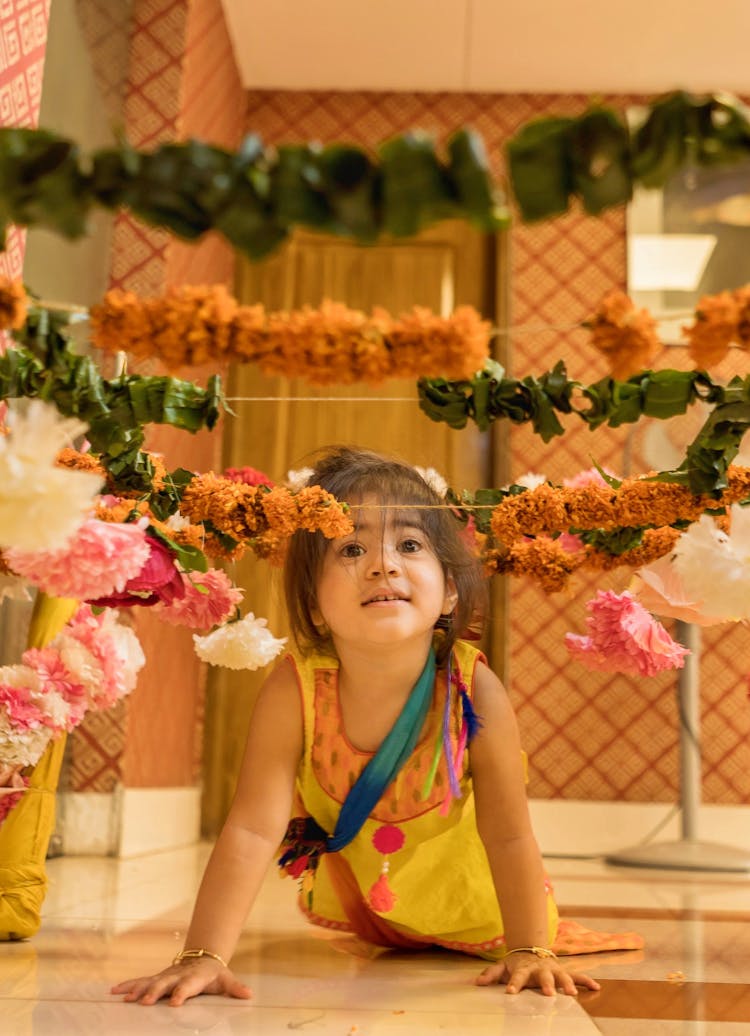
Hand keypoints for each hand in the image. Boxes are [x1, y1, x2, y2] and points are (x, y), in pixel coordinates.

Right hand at [111, 957, 251, 1005]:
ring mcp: (166, 976)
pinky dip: (128, 986)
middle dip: (155, 992)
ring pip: (150, 981)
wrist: (203, 958)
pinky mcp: (157, 978)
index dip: (182, 992)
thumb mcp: (226, 980)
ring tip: (124, 998)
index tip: (176, 1002)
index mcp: (194, 977)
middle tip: (146, 1002)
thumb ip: (235, 988)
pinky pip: (140, 982)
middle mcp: (177, 975)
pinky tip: (114, 992)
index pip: (188, 985)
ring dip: (137, 989)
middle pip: (165, 983)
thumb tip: (249, 994)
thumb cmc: (214, 974)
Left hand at [475, 952, 600, 996]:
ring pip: (562, 975)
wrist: (530, 948)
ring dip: (568, 984)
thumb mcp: (501, 966)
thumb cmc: (516, 962)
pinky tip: (596, 987)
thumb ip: (491, 974)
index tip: (510, 992)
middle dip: (546, 984)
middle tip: (548, 994)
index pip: (517, 977)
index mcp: (524, 968)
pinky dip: (586, 981)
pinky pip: (577, 975)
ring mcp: (553, 969)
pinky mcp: (563, 971)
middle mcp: (540, 969)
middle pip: (543, 976)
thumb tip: (477, 983)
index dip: (513, 984)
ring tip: (573, 993)